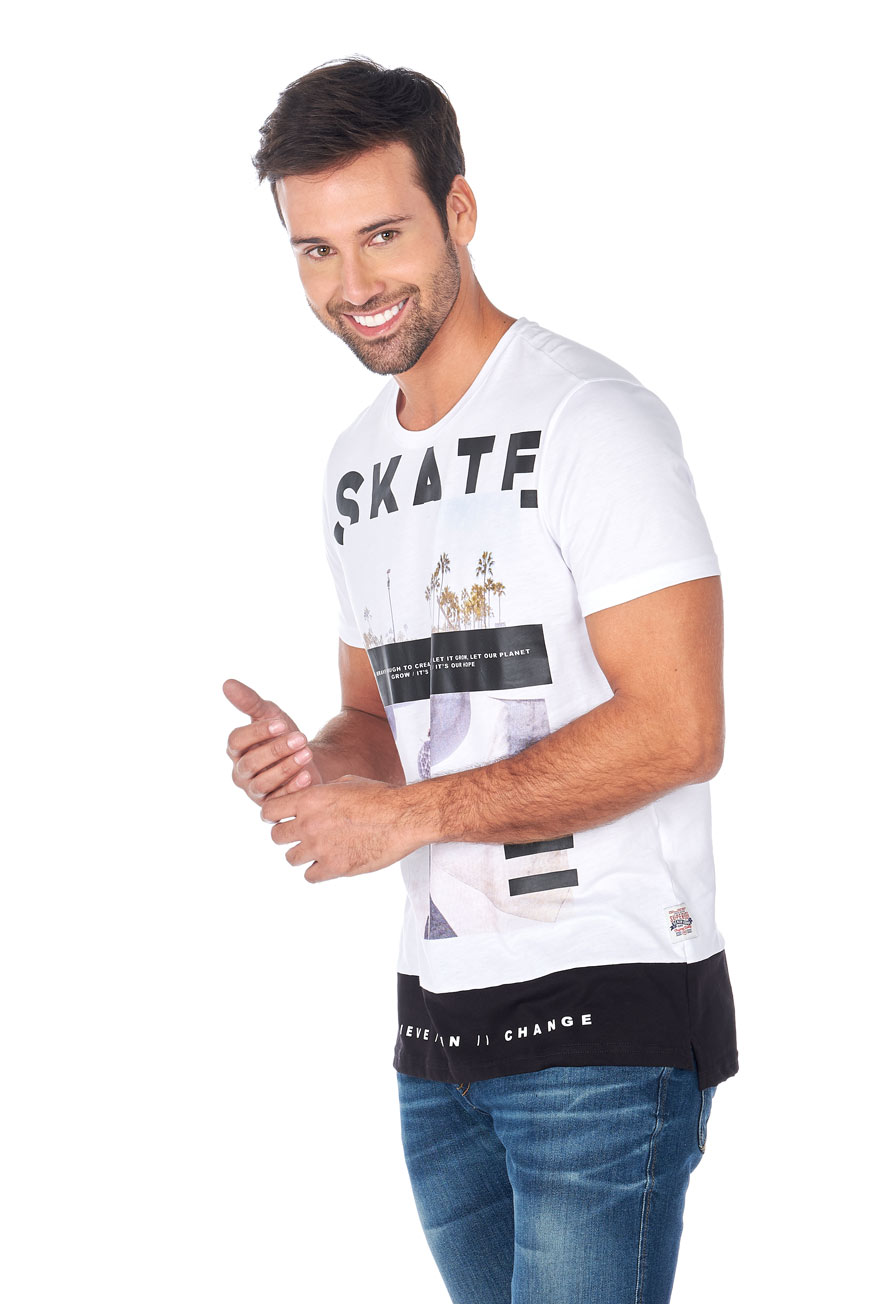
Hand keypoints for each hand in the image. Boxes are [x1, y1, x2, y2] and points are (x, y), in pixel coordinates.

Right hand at [224, 678, 323, 805]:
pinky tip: (307, 776)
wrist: (308, 757)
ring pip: (263, 783)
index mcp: (236, 749)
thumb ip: (249, 701)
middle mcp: (240, 772)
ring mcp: (254, 791)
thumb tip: (227, 683)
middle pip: (250, 763)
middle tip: (300, 738)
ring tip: (307, 754)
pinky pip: (279, 800)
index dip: (257, 732)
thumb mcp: (270, 714)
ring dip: (285, 768)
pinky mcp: (272, 805)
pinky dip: (293, 788)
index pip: (237, 740)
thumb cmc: (283, 734)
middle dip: (276, 750)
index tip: (280, 723)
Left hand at [261, 775, 421, 881]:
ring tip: (321, 850)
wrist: (404, 817)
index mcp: (309, 799)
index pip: (269, 811)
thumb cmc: (380, 796)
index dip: (275, 816)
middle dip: (288, 836)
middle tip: (303, 836)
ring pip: (291, 858)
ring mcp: (320, 848)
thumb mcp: (345, 782)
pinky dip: (318, 871)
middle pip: (276, 837)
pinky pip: (310, 876)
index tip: (283, 819)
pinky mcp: (334, 867)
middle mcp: (309, 824)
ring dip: (303, 854)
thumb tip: (310, 800)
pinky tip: (331, 862)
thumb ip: (321, 793)